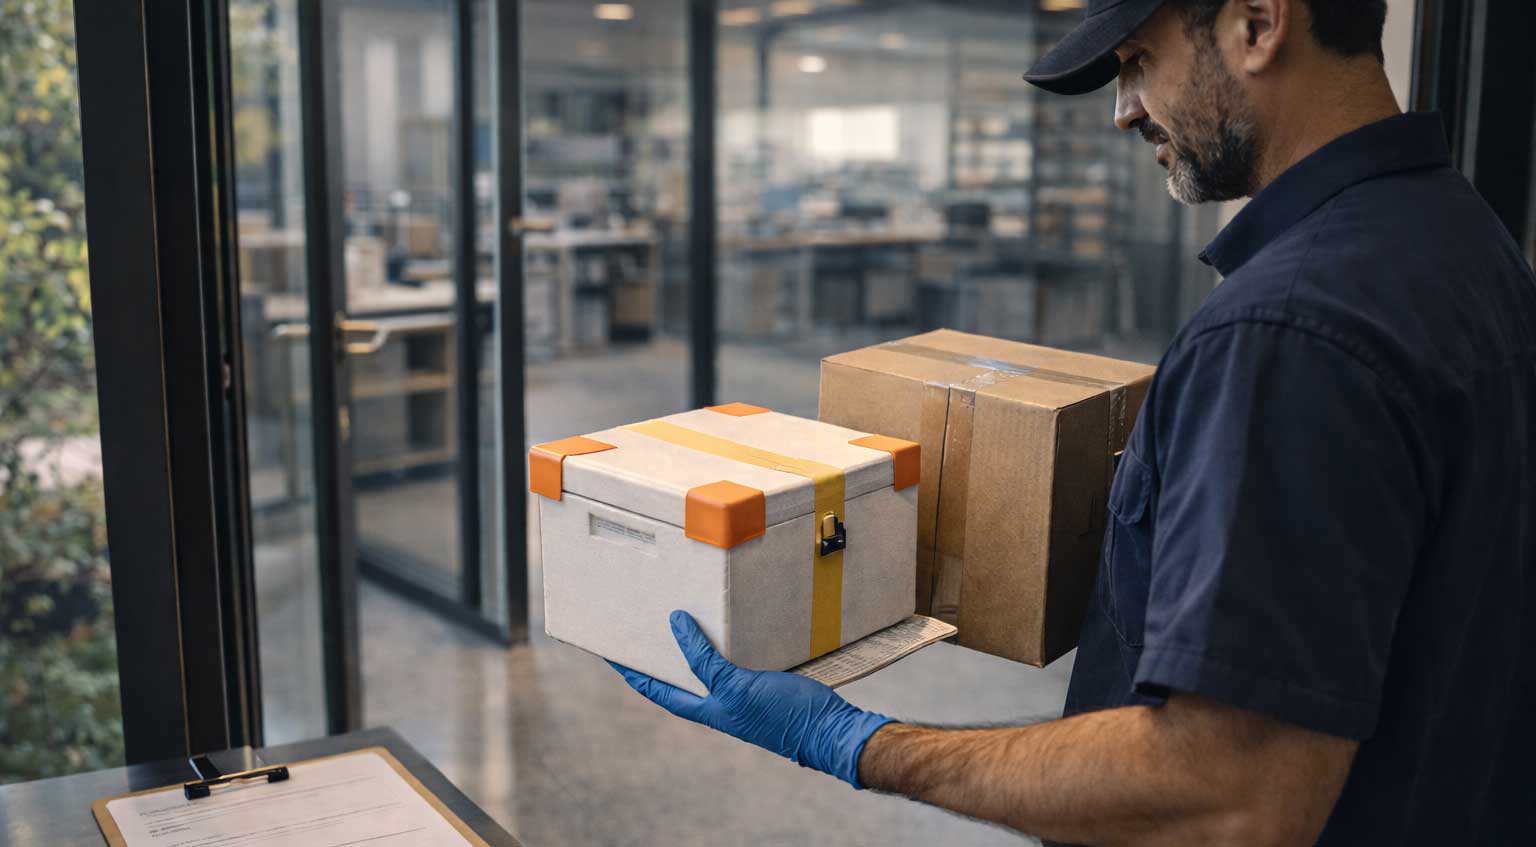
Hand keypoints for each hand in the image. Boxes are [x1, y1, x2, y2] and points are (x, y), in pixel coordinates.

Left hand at [611, 610, 894, 787]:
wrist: (830, 730)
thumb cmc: (781, 716)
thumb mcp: (736, 687)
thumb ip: (704, 661)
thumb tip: (675, 626)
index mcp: (707, 709)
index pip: (656, 689)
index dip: (631, 672)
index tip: (609, 653)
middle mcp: (719, 702)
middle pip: (679, 676)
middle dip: (660, 654)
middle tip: (642, 625)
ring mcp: (742, 692)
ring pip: (707, 664)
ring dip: (692, 643)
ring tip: (678, 615)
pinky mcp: (763, 681)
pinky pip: (734, 657)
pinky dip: (723, 640)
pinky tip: (725, 621)